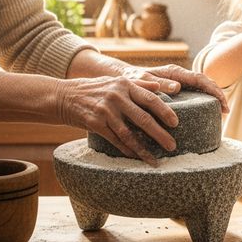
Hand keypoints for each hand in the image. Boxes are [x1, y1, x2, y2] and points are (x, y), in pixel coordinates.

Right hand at [57, 76, 178, 165]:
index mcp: (125, 85)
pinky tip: (136, 157)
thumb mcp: (116, 81)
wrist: (64, 96)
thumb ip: (139, 84)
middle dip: (160, 134)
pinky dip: (126, 150)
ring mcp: (105, 110)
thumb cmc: (95, 90)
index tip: (176, 123)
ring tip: (155, 159)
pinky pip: (115, 140)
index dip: (165, 111)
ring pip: (129, 133)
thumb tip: (160, 86)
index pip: (150, 99)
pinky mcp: (95, 123)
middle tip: (172, 146)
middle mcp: (116, 96)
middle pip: (143, 118)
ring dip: (144, 149)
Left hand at [120, 64, 228, 112]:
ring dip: (213, 97)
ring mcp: (179, 82)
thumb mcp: (142, 81)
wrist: (123, 78)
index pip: (200, 78)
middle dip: (218, 94)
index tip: (222, 101)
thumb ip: (158, 83)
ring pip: (202, 87)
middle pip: (205, 82)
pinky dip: (204, 100)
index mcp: (174, 72)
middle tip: (226, 110)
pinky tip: (208, 112)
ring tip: (221, 113)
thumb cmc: (131, 79)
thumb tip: (177, 87)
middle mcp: (179, 76)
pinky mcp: (177, 89)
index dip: (213, 89)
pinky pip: (195, 92)